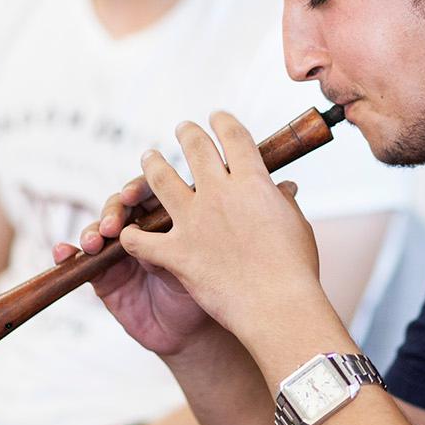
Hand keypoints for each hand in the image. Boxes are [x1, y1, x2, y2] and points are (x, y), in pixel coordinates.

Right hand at [62, 171, 244, 356]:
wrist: (202, 332)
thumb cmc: (220, 284)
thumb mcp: (229, 250)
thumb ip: (240, 219)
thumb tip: (281, 183)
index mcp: (175, 211)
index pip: (155, 187)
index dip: (144, 186)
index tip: (139, 192)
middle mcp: (146, 226)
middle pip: (124, 203)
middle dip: (118, 204)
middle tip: (119, 213)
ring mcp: (123, 249)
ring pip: (101, 226)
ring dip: (95, 227)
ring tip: (96, 238)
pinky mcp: (105, 275)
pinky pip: (82, 261)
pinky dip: (69, 251)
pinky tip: (63, 252)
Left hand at [110, 112, 327, 346]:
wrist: (278, 307)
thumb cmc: (296, 269)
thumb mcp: (297, 226)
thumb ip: (284, 202)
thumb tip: (285, 188)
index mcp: (253, 182)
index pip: (234, 137)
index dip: (223, 122)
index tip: (217, 117)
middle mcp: (219, 193)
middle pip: (195, 148)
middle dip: (187, 133)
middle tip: (182, 129)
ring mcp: (194, 220)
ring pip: (160, 180)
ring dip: (151, 166)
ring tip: (148, 158)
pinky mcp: (177, 252)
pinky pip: (141, 240)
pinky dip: (131, 237)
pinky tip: (126, 234)